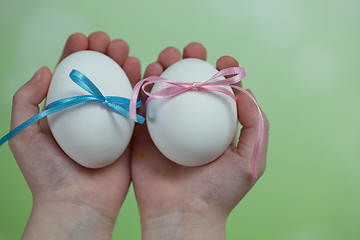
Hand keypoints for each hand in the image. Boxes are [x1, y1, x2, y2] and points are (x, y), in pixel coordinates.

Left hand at [9, 32, 140, 239]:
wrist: (76, 204)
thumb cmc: (47, 173)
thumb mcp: (23, 134)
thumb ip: (25, 99)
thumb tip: (44, 69)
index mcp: (64, 111)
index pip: (69, 75)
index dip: (75, 54)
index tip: (82, 38)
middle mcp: (88, 113)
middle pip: (97, 76)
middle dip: (102, 54)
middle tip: (106, 41)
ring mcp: (110, 122)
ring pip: (118, 86)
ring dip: (122, 64)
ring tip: (124, 49)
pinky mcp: (129, 132)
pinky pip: (135, 104)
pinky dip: (139, 85)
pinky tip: (140, 69)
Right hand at [131, 43, 269, 239]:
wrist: (182, 215)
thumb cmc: (219, 192)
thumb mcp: (251, 160)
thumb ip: (256, 125)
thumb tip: (245, 92)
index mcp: (215, 126)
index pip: (220, 90)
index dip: (222, 70)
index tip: (223, 61)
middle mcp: (191, 122)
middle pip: (190, 83)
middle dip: (191, 60)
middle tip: (192, 51)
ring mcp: (166, 126)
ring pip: (165, 87)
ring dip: (166, 66)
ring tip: (168, 57)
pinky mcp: (144, 133)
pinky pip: (143, 103)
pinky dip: (145, 83)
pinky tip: (150, 72)